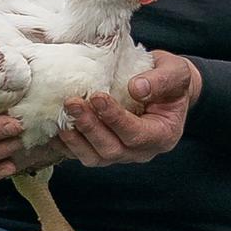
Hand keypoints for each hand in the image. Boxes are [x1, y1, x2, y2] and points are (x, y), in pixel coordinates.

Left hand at [56, 52, 199, 168]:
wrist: (164, 87)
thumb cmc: (171, 81)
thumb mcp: (176, 73)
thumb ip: (160, 80)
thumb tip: (136, 88)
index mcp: (163, 135)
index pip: (137, 134)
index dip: (115, 118)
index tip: (97, 96)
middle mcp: (142, 151)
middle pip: (112, 150)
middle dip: (90, 127)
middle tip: (72, 103)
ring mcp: (121, 154)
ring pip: (94, 157)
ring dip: (75, 138)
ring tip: (62, 115)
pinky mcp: (103, 150)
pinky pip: (82, 154)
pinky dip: (66, 143)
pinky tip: (54, 125)